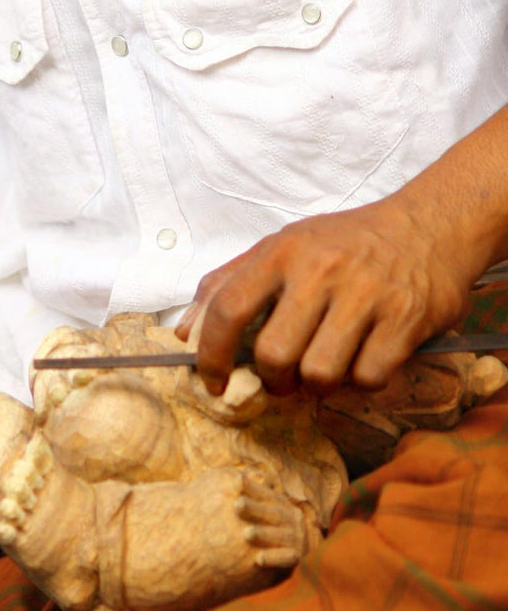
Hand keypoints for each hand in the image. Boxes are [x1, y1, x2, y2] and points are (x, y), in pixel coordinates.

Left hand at [175, 190, 475, 398]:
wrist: (426, 227)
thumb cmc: (345, 243)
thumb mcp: (284, 246)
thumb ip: (230, 283)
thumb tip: (183, 332)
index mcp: (282, 251)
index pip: (228, 308)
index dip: (212, 354)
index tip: (213, 381)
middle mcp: (320, 270)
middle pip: (274, 354)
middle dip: (274, 380)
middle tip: (284, 377)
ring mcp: (364, 295)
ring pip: (319, 374)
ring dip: (318, 384)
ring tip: (326, 365)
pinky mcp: (404, 319)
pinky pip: (367, 378)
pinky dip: (362, 380)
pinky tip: (364, 357)